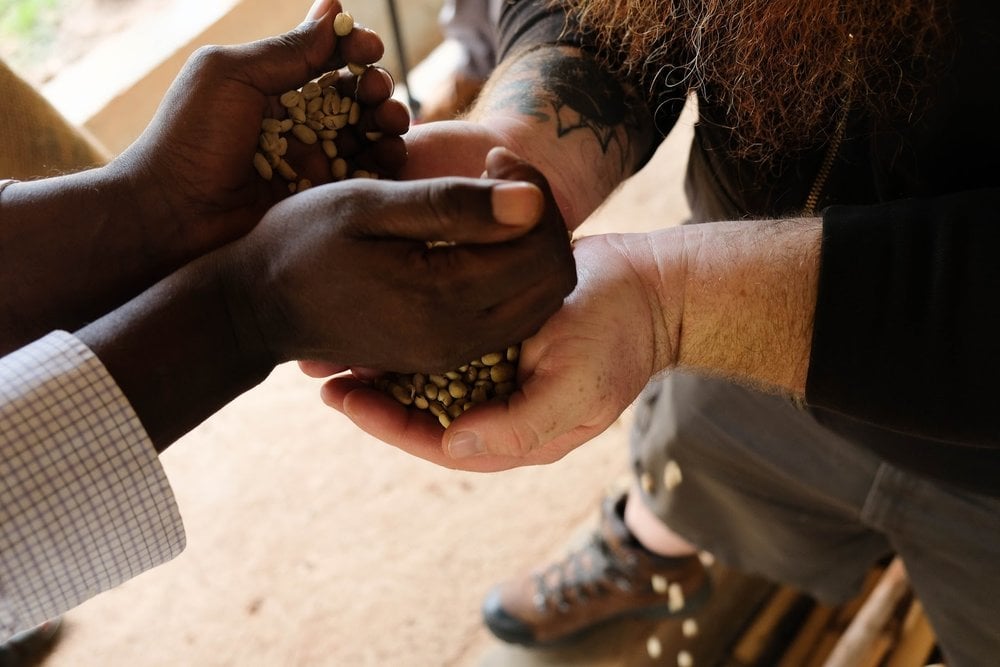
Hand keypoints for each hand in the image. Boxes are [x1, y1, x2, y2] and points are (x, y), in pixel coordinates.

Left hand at [109, 0, 408, 265]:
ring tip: (392, 127)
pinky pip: (363, 179)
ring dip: (388, 125)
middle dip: (377, 90)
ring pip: (366, 137)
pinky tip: (390, 158)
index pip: (328, 59)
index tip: (370, 50)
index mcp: (273, 85)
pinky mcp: (319, 199)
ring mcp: (309, 161)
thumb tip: (334, 9)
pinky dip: (384, 166)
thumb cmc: (190, 138)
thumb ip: (286, 50)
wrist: (173, 214)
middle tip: (379, 96)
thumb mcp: (233, 77)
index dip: (355, 50)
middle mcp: (295, 121)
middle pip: (355, 98)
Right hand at [227, 147, 576, 371]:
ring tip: (492, 209)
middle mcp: (458, 337)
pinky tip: (479, 244)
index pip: (538, 244)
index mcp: (441, 296)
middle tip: (502, 180)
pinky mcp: (447, 356)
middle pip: (552, 278)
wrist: (257, 306)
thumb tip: (530, 200)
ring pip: (541, 302)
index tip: (496, 157)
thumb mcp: (369, 205)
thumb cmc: (302, 241)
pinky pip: (514, 318)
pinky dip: (515, 278)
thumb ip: (452, 204)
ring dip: (533, 250)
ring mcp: (454, 354)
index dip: (536, 191)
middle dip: (544, 221)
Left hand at [318, 232, 677, 471]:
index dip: (386, 424)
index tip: (342, 398)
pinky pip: (442, 344)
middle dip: (370, 395)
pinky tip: (375, 315)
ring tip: (331, 347)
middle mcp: (499, 408)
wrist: (651, 285)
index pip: (436, 440)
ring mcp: (497, 373)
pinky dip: (409, 334)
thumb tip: (452, 446)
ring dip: (381, 364)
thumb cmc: (620, 333)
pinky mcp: (497, 338)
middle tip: (318, 371)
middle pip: (420, 413)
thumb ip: (520, 424)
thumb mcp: (578, 384)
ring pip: (424, 378)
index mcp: (516, 433)